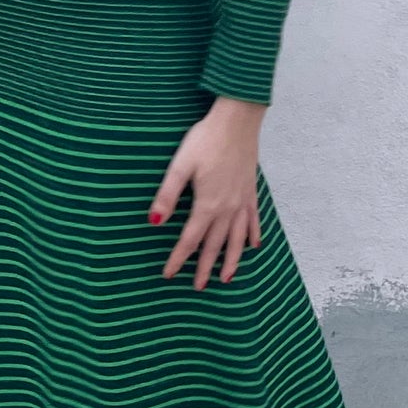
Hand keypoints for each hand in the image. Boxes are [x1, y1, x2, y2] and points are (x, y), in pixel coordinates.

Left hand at [149, 96, 266, 288]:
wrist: (237, 121)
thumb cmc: (206, 140)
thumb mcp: (180, 165)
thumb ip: (167, 195)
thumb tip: (153, 221)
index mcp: (207, 204)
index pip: (190, 240)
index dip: (178, 259)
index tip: (169, 275)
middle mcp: (227, 208)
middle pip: (215, 245)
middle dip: (205, 267)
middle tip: (199, 287)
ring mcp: (242, 201)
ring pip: (237, 239)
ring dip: (231, 260)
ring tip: (227, 278)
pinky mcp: (251, 192)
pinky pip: (254, 221)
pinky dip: (253, 236)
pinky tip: (253, 246)